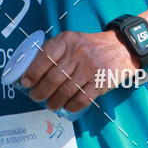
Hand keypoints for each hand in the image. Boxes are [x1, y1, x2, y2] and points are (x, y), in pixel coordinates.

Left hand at [20, 30, 138, 113]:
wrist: (121, 48)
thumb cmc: (89, 47)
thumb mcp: (72, 41)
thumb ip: (55, 52)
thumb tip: (32, 72)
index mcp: (67, 40)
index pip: (45, 57)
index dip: (33, 72)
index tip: (26, 82)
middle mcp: (77, 53)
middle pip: (53, 77)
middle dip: (41, 91)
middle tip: (36, 97)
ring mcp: (90, 68)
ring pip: (66, 90)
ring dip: (54, 101)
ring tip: (50, 104)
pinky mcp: (101, 82)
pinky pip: (82, 98)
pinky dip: (72, 106)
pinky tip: (67, 107)